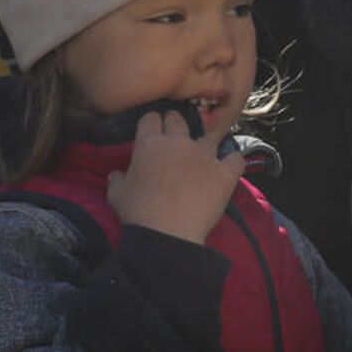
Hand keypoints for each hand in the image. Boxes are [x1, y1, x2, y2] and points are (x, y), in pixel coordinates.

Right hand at [106, 111, 244, 243]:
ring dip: (202, 146)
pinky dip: (232, 160)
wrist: (168, 233)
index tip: (151, 132)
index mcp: (150, 143)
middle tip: (173, 140)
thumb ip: (116, 179)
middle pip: (178, 120)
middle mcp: (179, 142)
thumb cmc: (138, 213)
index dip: (151, 124)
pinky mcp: (225, 172)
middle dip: (174, 125)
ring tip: (199, 158)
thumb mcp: (116, 194)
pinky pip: (235, 158)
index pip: (150, 119)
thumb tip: (117, 175)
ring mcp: (205, 156)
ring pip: (207, 138)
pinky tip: (228, 166)